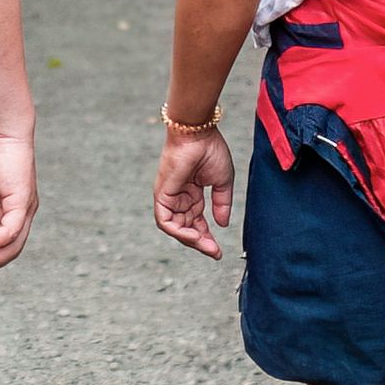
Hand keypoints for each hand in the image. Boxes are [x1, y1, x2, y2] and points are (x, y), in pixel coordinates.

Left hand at [153, 118, 233, 258]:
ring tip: (206, 246)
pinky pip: (165, 221)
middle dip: (200, 242)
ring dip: (190, 240)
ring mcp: (169, 196)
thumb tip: (222, 224)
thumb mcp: (222, 182)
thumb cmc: (210, 149)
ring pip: (175, 228)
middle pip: (186, 227)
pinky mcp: (162, 194)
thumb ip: (222, 204)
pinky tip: (193, 236)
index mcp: (192, 193)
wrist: (198, 132)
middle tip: (214, 252)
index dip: (207, 237)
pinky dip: (177, 231)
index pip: (196, 221)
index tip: (218, 251)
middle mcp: (179, 197)